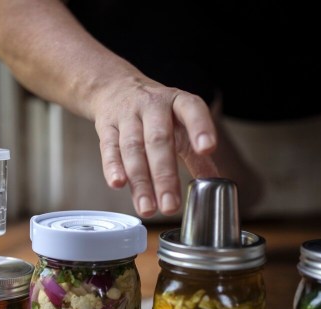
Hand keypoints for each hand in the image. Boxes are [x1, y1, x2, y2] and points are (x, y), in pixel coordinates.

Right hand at [91, 77, 219, 216]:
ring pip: (133, 149)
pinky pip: (109, 148)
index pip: (192, 109)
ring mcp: (127, 115)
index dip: (200, 128)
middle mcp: (152, 106)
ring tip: (148, 208)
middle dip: (164, 176)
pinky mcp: (107, 126)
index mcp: (178, 102)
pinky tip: (118, 184)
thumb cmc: (156, 113)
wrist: (116, 88)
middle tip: (171, 206)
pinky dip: (112, 167)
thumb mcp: (181, 125)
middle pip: (158, 140)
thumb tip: (214, 183)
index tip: (207, 149)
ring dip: (140, 181)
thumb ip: (197, 155)